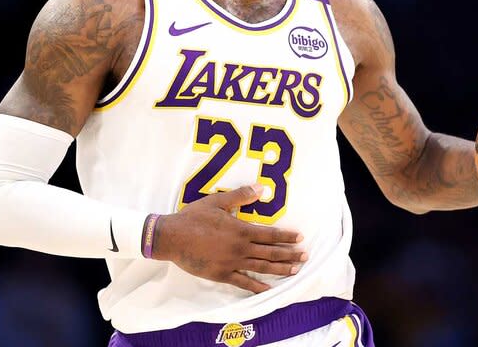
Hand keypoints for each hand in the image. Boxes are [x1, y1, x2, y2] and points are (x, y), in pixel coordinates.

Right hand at [152, 184, 307, 292]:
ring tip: (295, 270)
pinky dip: (258, 287)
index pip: (270, 234)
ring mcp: (232, 263)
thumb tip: (262, 188)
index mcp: (241, 230)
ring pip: (262, 267)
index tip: (300, 238)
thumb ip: (241, 196)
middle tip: (305, 257)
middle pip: (271, 252)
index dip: (287, 237)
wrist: (172, 237)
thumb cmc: (194, 217)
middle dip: (290, 254)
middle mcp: (240, 248)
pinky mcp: (222, 275)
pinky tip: (269, 289)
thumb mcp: (217, 201)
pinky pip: (244, 282)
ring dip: (280, 269)